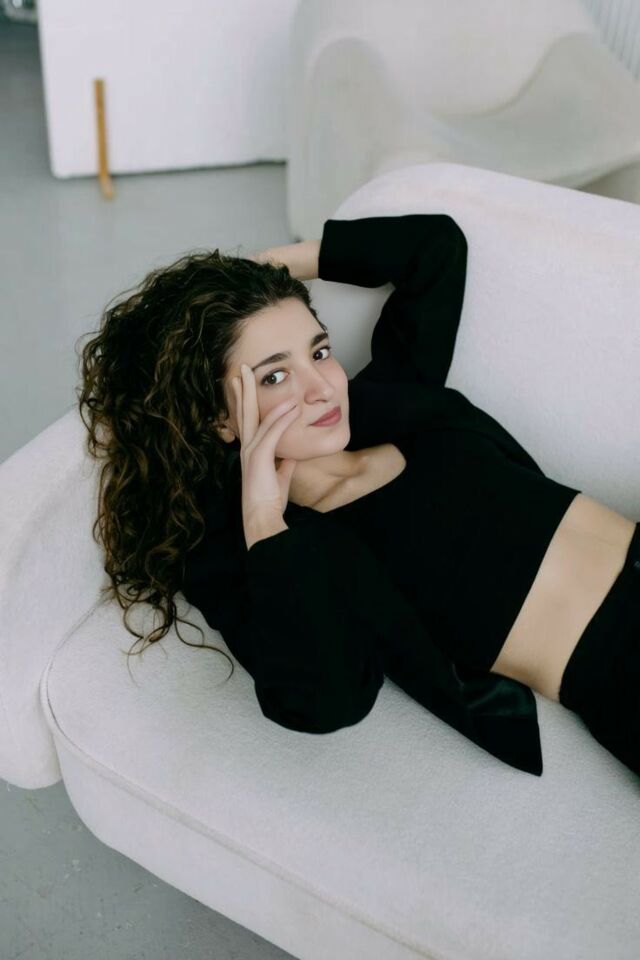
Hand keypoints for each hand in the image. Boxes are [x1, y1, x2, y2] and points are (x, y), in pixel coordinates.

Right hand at [231, 363, 301, 517]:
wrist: (261, 518)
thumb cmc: (269, 500)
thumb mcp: (279, 476)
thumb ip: (284, 463)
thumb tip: (292, 455)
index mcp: (251, 451)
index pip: (248, 421)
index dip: (246, 402)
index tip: (244, 385)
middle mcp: (247, 448)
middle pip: (243, 412)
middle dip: (242, 389)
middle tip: (242, 369)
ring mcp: (251, 451)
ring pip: (255, 416)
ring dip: (257, 395)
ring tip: (257, 375)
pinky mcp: (259, 457)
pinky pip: (272, 432)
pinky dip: (282, 418)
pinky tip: (291, 406)